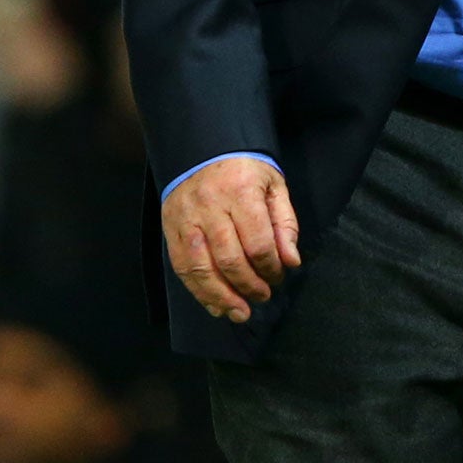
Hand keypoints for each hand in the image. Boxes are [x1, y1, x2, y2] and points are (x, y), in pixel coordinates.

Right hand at [161, 156, 301, 322]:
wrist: (204, 150)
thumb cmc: (246, 170)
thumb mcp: (274, 186)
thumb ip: (285, 224)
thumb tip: (291, 261)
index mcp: (241, 192)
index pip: (258, 241)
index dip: (270, 267)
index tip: (279, 276)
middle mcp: (210, 207)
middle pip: (229, 259)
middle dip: (249, 285)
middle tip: (263, 297)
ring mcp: (186, 220)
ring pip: (201, 269)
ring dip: (221, 297)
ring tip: (240, 313)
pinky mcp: (171, 230)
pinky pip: (182, 268)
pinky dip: (199, 292)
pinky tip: (215, 305)